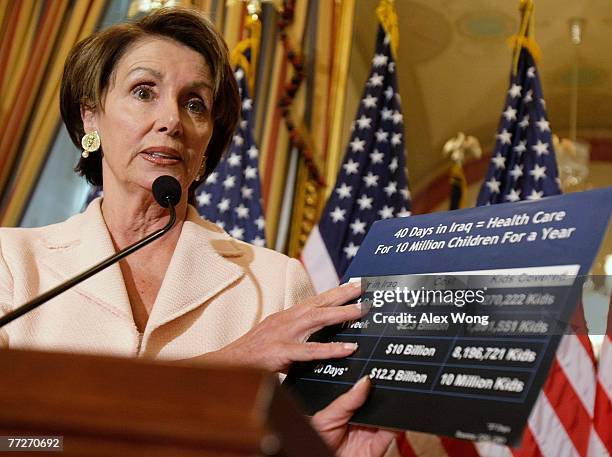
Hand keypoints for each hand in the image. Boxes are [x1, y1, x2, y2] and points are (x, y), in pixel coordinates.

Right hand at [203, 282, 365, 371]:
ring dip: (341, 314)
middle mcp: (287, 320)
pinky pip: (310, 350)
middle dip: (342, 294)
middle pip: (319, 302)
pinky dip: (331, 349)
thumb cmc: (252, 353)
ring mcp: (284, 334)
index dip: (334, 292)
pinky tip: (348, 349)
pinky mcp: (281, 352)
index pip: (315, 300)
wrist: (226, 364)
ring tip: (361, 311)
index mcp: (287, 316)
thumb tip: (318, 335)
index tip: (353, 284)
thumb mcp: (276, 336)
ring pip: (317, 319)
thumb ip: (296, 335)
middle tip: (362, 287)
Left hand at [312, 376, 394, 456]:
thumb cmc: (316, 443)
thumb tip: (364, 381)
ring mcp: (369, 433)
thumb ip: (347, 400)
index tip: (375, 373)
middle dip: (382, 394)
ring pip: (386, 416)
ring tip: (387, 400)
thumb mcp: (326, 417)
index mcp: (347, 410)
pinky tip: (392, 418)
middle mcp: (360, 420)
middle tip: (384, 384)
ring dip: (390, 408)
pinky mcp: (377, 447)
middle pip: (377, 403)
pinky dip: (395, 426)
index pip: (363, 392)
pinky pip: (390, 434)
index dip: (369, 383)